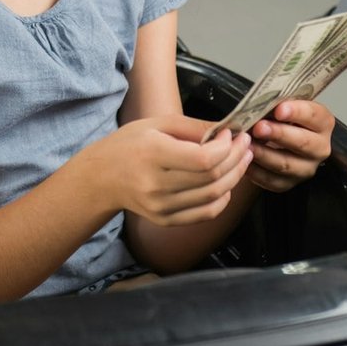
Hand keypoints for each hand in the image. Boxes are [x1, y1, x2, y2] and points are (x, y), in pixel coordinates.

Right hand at [93, 113, 251, 226]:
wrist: (101, 178)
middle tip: (245, 144)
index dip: (226, 148)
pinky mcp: (165, 220)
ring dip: (235, 177)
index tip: (231, 135)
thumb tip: (228, 129)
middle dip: (236, 159)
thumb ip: (194, 126)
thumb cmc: (129, 144)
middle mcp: (156, 185)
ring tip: (242, 160)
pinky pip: (205, 214)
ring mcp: (161, 207)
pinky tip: (226, 183)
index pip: (203, 159)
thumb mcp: (157, 124)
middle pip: (212, 178)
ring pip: (214, 197)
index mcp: (152, 155)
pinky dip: (222, 199)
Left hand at [247, 99, 335, 191]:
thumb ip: (279, 105)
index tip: (279, 109)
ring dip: (264, 154)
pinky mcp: (289, 183)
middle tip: (259, 127)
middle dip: (279, 134)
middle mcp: (320, 148)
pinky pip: (272, 180)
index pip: (314, 115)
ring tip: (247, 144)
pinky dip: (257, 171)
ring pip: (286, 164)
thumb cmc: (282, 118)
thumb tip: (260, 103)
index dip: (297, 112)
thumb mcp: (285, 107)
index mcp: (323, 123)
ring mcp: (306, 168)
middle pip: (302, 143)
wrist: (278, 139)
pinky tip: (245, 159)